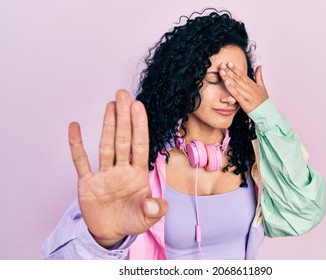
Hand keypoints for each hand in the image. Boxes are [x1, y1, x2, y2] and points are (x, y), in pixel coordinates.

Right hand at [68, 90, 167, 247]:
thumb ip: (154, 210)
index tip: (138, 106)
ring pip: (106, 145)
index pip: (140, 145)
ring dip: (108, 125)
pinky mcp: (87, 183)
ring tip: (110, 105)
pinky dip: (76, 145)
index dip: (139, 126)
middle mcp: (122, 169)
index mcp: (138, 174)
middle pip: (123, 139)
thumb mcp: (147, 218)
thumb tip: (157, 205)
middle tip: (123, 94)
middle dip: (124, 117)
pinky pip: (81, 161)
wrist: (111, 233)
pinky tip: (74, 128)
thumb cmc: (131, 220)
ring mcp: (104, 174)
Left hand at [219, 63, 268, 112]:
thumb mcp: (262, 87)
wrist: (266, 112)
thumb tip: (259, 66)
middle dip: (228, 71)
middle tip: (221, 65)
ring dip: (228, 77)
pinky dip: (231, 88)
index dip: (235, 69)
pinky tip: (226, 83)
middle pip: (237, 78)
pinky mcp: (244, 101)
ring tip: (221, 71)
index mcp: (252, 84)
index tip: (229, 63)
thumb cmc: (263, 101)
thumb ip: (259, 76)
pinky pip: (236, 94)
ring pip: (235, 84)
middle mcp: (249, 88)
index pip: (242, 75)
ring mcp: (246, 94)